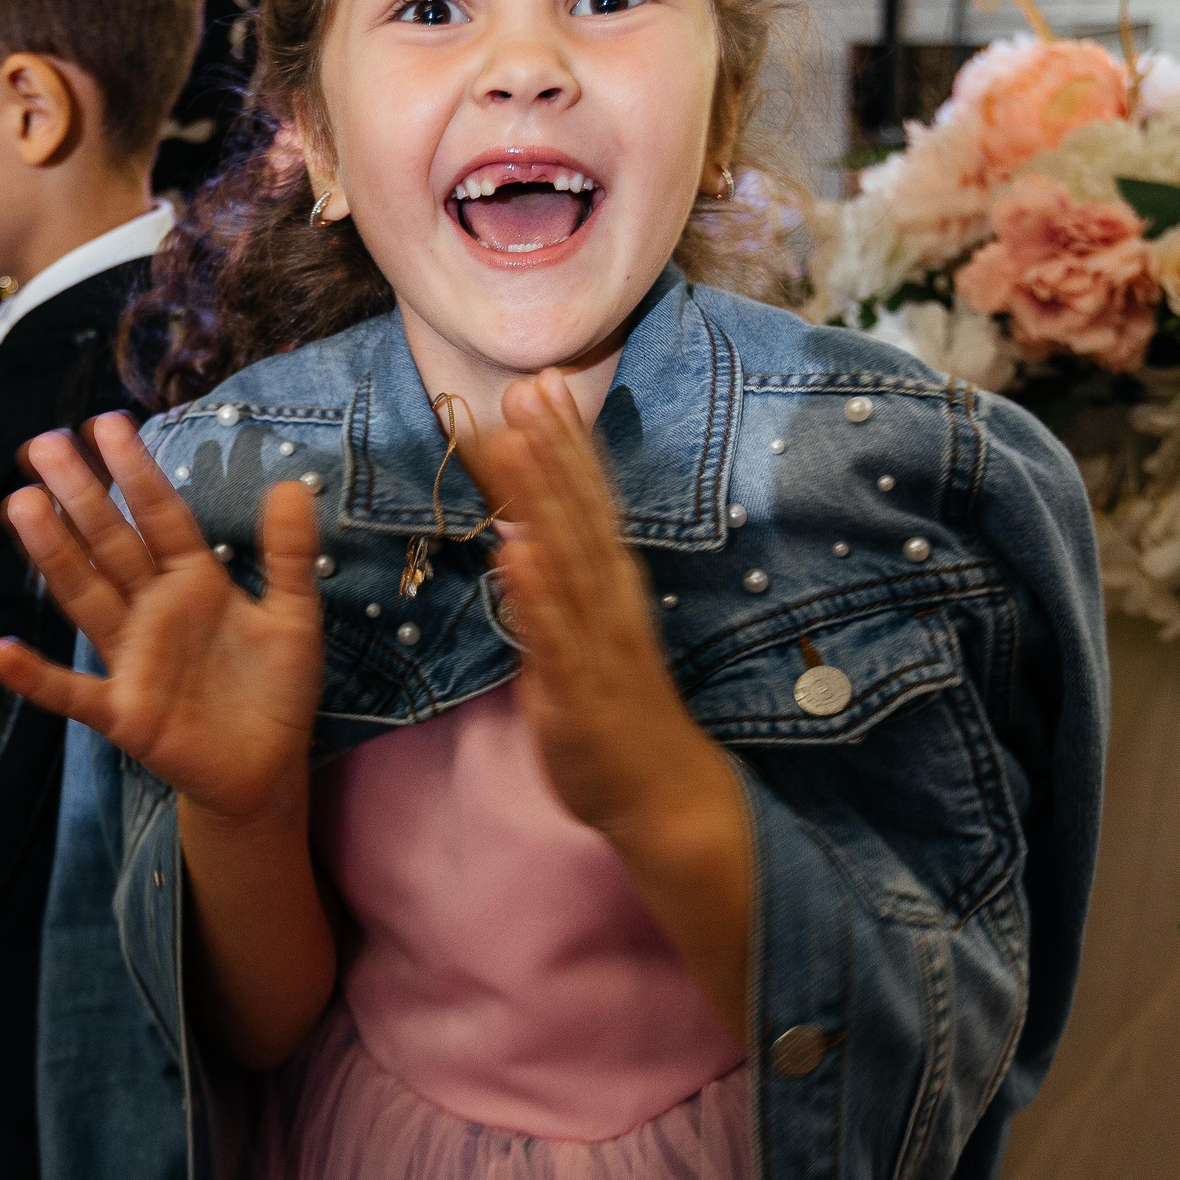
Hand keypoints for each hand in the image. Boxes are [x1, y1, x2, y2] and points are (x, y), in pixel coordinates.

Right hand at [0, 413, 324, 824]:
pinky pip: (71, 692)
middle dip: (82, 496)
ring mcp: (132, 658)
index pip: (159, 516)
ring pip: (86, 596)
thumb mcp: (295, 618)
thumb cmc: (276, 690)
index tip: (106, 424)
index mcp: (193, 580)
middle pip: (111, 543)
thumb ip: (290, 556)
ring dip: (54, 554)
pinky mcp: (123, 712)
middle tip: (44, 445)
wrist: (267, 769)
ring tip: (21, 506)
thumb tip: (292, 484)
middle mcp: (152, 609)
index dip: (135, 472)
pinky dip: (34, 677)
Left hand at [462, 373, 735, 849]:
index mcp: (610, 585)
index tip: (541, 382)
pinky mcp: (581, 692)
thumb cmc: (619, 711)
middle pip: (579, 513)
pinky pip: (555, 637)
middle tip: (529, 384)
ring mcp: (598, 644)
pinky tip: (515, 551)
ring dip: (543, 499)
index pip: (586, 501)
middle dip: (553, 449)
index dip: (565, 442)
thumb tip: (521, 530)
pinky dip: (535, 594)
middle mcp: (610, 602)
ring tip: (519, 441)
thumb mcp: (580, 636)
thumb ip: (553, 585)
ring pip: (567, 559)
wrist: (664, 797)